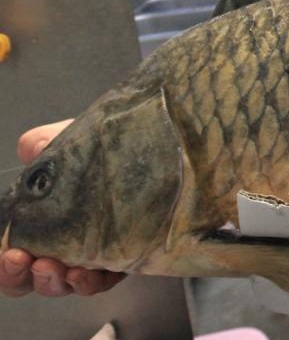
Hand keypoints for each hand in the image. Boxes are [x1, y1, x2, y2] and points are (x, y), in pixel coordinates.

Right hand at [1, 119, 125, 297]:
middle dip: (22, 276)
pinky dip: (91, 282)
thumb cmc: (97, 150)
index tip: (10, 253)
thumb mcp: (65, 141)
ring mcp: (91, 255)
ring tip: (54, 266)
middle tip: (25, 260)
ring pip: (65, 284)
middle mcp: (62, 245)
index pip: (13, 256)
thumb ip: (41, 144)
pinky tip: (86, 272)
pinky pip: (104, 280)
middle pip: (30, 279)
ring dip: (55, 281)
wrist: (138, 146)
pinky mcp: (122, 257)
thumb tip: (32, 150)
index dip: (5, 265)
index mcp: (41, 224)